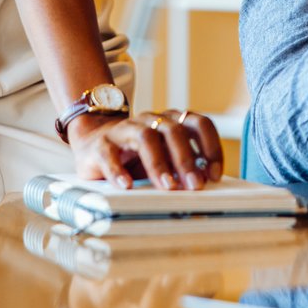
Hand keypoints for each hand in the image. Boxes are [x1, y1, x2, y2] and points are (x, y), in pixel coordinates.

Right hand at [67, 109, 223, 189]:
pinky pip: (110, 154)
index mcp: (170, 121)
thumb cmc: (135, 156)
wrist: (93, 143)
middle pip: (174, 131)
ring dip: (160, 164)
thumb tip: (205, 184)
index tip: (214, 175)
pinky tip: (127, 185)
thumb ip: (183, 167)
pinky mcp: (101, 144)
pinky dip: (119, 171)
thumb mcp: (164, 159)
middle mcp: (150, 120)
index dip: (211, 147)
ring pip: (146, 137)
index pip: (199, 124)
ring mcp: (124, 130)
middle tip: (195, 185)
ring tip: (167, 186)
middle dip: (187, 160)